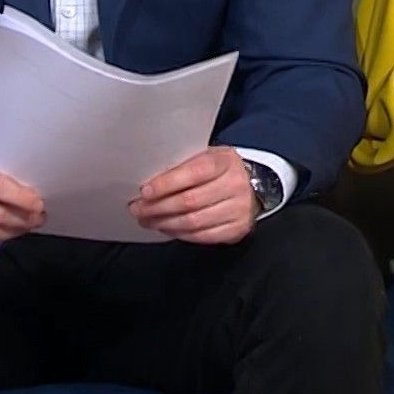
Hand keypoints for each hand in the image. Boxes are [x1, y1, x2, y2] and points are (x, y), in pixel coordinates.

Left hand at [130, 146, 258, 244]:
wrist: (255, 184)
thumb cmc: (221, 169)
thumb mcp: (207, 156)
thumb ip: (183, 166)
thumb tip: (149, 183)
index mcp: (225, 161)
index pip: (193, 173)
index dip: (166, 184)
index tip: (144, 191)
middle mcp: (235, 185)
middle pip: (189, 201)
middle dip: (158, 207)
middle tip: (138, 209)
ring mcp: (238, 209)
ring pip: (193, 222)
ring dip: (165, 223)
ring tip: (148, 220)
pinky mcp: (237, 229)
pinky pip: (202, 236)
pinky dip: (180, 234)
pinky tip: (167, 228)